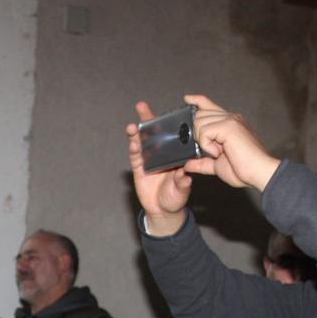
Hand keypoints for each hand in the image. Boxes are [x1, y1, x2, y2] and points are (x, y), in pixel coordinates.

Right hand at [126, 100, 195, 235]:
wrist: (163, 211)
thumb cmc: (176, 198)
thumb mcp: (182, 190)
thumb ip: (183, 183)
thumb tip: (185, 176)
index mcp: (175, 154)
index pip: (172, 135)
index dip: (168, 122)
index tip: (167, 111)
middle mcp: (161, 154)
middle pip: (153, 133)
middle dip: (147, 119)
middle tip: (141, 106)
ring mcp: (149, 160)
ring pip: (142, 142)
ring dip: (136, 133)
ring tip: (132, 126)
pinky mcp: (139, 169)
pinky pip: (135, 156)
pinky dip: (133, 148)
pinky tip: (132, 142)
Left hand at [177, 95, 279, 191]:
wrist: (258, 173)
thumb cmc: (243, 170)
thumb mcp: (216, 166)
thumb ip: (201, 163)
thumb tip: (187, 164)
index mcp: (229, 124)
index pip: (209, 105)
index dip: (197, 101)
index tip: (187, 99)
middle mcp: (230, 118)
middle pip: (199, 114)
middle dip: (196, 134)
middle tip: (211, 150)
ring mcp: (230, 120)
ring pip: (199, 122)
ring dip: (202, 141)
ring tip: (217, 153)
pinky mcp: (229, 126)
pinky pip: (204, 131)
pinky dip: (206, 145)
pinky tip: (218, 153)